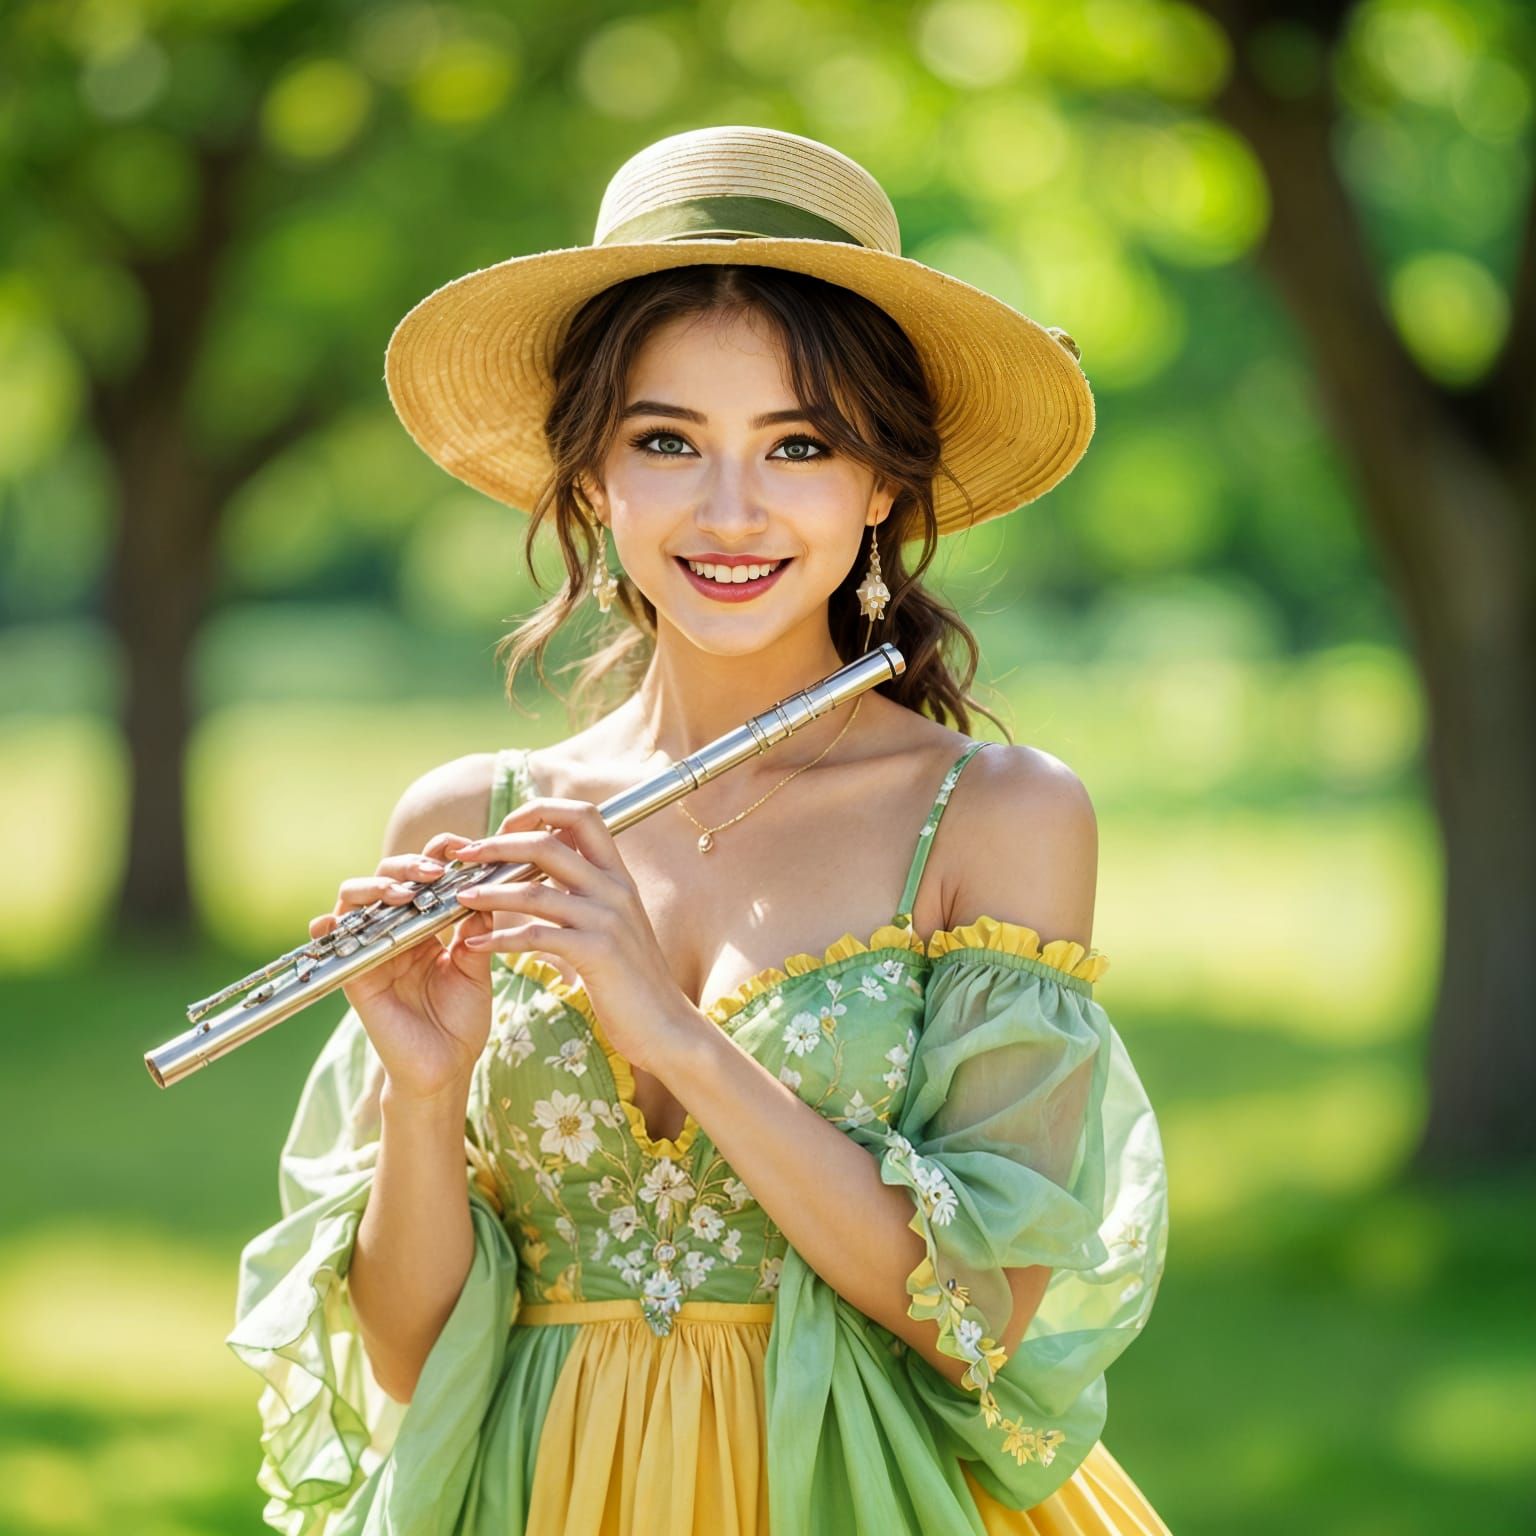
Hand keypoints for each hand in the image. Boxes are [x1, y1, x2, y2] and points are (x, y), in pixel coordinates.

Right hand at [307, 833, 497, 1103]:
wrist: (444, 1068)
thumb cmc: (461, 1021)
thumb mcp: (476, 969)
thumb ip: (476, 931)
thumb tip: (483, 891)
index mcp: (428, 925)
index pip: (427, 875)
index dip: (441, 854)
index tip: (465, 848)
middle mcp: (396, 930)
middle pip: (390, 876)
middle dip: (411, 865)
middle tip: (437, 872)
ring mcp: (372, 948)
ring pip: (357, 896)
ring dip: (379, 886)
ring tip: (406, 893)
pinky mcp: (355, 973)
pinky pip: (334, 940)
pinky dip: (329, 925)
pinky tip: (336, 921)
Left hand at [450, 797, 701, 1076]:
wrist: (664, 1024)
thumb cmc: (632, 977)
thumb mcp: (614, 921)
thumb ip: (587, 890)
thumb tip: (550, 863)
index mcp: (618, 874)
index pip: (581, 815)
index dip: (539, 811)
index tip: (504, 828)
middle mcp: (615, 888)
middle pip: (548, 843)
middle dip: (498, 845)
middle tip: (464, 856)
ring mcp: (608, 919)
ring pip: (534, 889)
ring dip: (488, 892)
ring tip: (459, 898)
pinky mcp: (597, 952)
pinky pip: (536, 935)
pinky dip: (499, 939)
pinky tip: (474, 946)